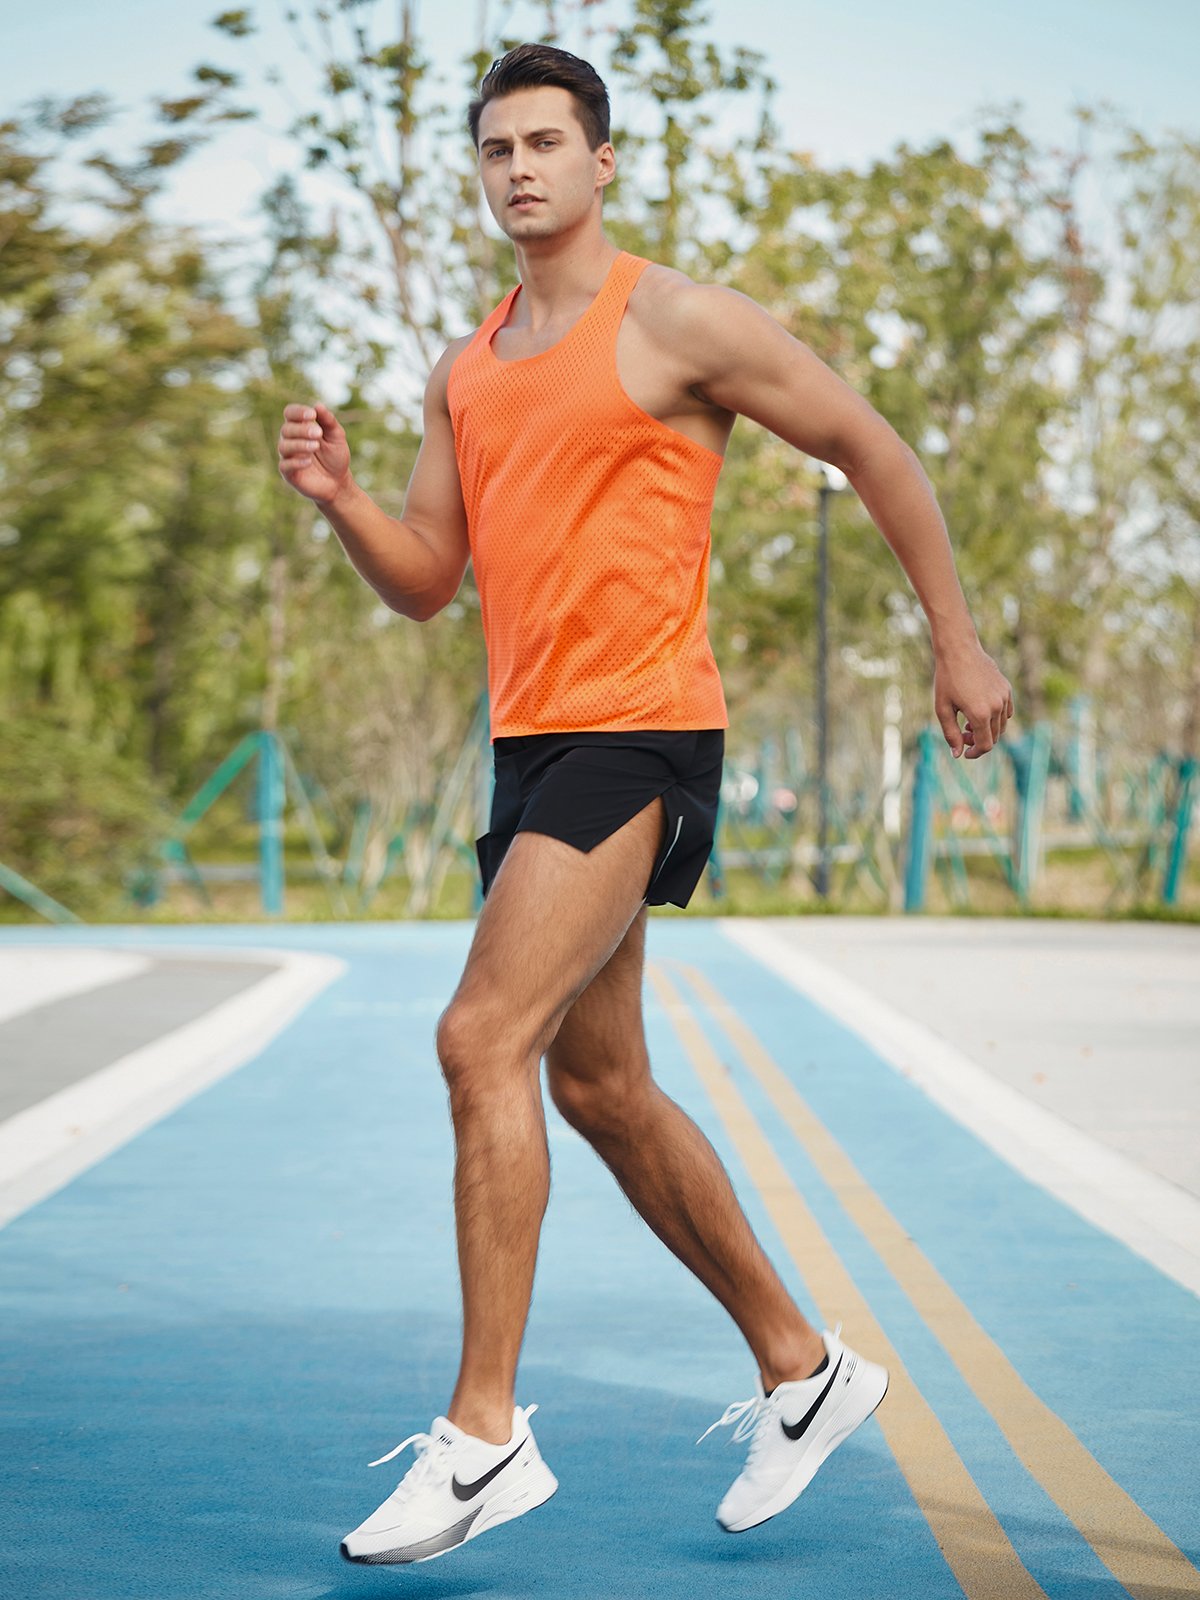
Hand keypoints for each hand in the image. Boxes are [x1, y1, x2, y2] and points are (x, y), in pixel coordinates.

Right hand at [277, 401, 351, 504]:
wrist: (338, 483)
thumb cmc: (335, 457)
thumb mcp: (336, 437)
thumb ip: (328, 421)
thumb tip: (318, 405)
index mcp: (300, 427)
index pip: (290, 413)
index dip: (298, 412)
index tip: (312, 415)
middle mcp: (290, 440)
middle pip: (286, 429)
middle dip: (302, 429)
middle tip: (318, 433)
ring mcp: (288, 457)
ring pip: (284, 446)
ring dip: (299, 444)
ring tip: (316, 446)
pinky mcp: (289, 474)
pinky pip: (285, 465)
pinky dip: (296, 462)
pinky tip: (308, 461)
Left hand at [933, 637, 1014, 758]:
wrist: (959, 651)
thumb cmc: (947, 680)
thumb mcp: (943, 709)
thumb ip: (951, 734)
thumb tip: (957, 755)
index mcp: (980, 714)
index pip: (985, 745)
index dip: (975, 753)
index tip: (965, 753)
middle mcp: (996, 707)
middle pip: (994, 737)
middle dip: (978, 741)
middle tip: (962, 733)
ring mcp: (1004, 697)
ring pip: (1001, 726)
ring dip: (987, 730)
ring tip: (968, 722)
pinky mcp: (1007, 689)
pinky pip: (1006, 712)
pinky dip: (995, 718)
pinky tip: (980, 712)